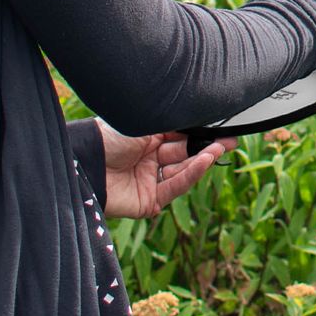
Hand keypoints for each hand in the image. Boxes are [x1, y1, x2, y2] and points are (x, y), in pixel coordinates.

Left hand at [96, 119, 237, 218]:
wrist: (86, 161)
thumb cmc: (109, 136)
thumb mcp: (144, 123)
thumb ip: (172, 124)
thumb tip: (198, 114)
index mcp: (146, 137)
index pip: (179, 136)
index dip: (199, 133)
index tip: (221, 128)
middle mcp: (149, 158)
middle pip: (183, 153)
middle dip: (206, 146)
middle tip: (229, 140)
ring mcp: (149, 180)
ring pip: (182, 171)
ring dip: (201, 160)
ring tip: (218, 148)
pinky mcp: (148, 201)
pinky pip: (174, 187)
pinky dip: (190, 175)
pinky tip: (203, 161)